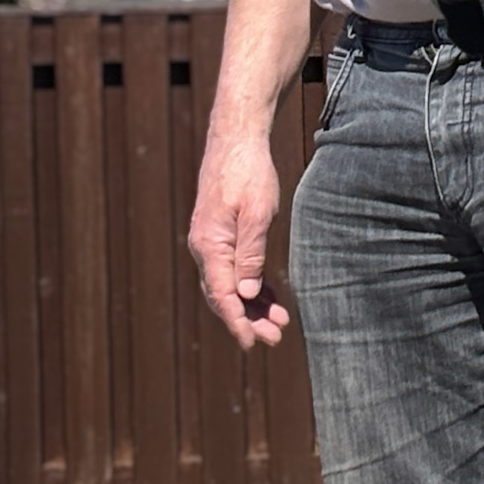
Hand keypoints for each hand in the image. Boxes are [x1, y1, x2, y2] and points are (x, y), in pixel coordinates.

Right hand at [188, 132, 290, 348]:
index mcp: (210, 246)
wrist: (236, 141)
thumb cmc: (248, 173)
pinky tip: (268, 297)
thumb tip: (247, 294)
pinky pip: (233, 268)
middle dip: (248, 319)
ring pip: (229, 284)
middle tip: (275, 337)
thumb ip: (251, 254)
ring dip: (252, 305)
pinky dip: (250, 284)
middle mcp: (205, 248)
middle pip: (224, 295)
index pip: (222, 295)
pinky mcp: (222, 234)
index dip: (238, 322)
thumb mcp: (256, 214)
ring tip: (278, 322)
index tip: (253, 343)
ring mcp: (212, 242)